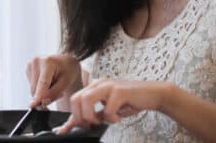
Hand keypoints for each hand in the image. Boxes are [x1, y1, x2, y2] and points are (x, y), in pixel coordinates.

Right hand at [26, 54, 81, 107]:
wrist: (65, 60)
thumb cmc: (68, 69)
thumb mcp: (66, 82)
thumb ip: (54, 93)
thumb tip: (41, 103)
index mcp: (48, 62)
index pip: (42, 83)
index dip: (38, 96)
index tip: (32, 105)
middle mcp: (36, 62)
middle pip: (36, 89)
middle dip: (45, 96)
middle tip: (59, 93)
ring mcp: (30, 65)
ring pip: (33, 89)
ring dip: (42, 93)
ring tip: (54, 85)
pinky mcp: (28, 69)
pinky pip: (32, 86)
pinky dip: (39, 88)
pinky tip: (48, 82)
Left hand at [55, 79, 171, 133]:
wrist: (153, 94)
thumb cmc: (131, 101)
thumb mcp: (109, 109)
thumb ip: (95, 114)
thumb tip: (79, 124)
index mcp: (95, 86)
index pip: (75, 100)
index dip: (69, 119)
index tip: (63, 131)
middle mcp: (99, 83)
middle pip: (76, 98)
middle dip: (79, 117)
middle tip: (90, 126)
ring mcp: (109, 85)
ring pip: (86, 99)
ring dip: (91, 116)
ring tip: (101, 121)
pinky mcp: (120, 90)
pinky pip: (107, 108)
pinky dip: (111, 118)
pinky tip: (118, 118)